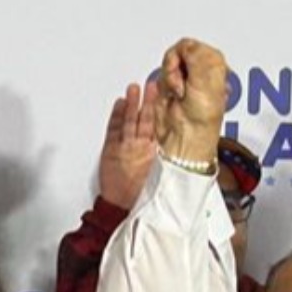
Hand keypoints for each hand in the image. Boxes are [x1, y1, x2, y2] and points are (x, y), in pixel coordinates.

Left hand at [98, 82, 158, 208]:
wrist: (121, 207)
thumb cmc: (140, 194)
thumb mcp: (160, 174)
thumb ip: (168, 158)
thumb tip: (180, 147)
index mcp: (157, 154)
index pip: (161, 126)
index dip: (163, 110)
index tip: (169, 97)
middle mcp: (142, 148)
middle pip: (147, 120)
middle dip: (149, 101)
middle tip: (152, 85)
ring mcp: (126, 148)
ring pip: (131, 121)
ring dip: (133, 103)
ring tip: (134, 88)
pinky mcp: (111, 150)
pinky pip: (114, 129)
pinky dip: (116, 115)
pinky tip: (119, 103)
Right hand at [155, 38, 227, 163]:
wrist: (186, 133)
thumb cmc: (203, 115)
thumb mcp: (206, 78)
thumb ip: (196, 55)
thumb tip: (185, 45)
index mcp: (214, 64)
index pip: (193, 45)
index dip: (186, 56)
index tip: (189, 70)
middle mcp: (198, 70)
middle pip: (178, 52)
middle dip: (177, 68)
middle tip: (185, 83)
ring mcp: (182, 78)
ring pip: (167, 63)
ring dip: (171, 78)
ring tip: (180, 92)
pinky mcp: (168, 87)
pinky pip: (160, 75)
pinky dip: (164, 85)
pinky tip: (173, 95)